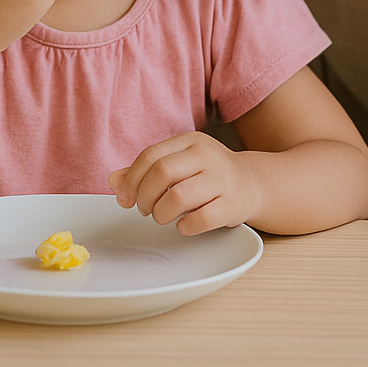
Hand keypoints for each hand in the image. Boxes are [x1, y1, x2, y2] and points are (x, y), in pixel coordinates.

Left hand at [108, 131, 262, 235]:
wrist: (253, 183)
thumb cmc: (208, 175)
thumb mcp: (179, 164)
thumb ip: (146, 171)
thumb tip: (114, 181)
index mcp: (190, 141)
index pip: (151, 155)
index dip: (131, 179)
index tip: (124, 197)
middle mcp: (207, 156)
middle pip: (161, 172)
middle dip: (144, 196)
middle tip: (144, 209)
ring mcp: (222, 179)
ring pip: (178, 197)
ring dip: (161, 213)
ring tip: (161, 217)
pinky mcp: (233, 204)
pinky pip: (200, 219)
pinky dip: (184, 226)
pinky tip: (183, 225)